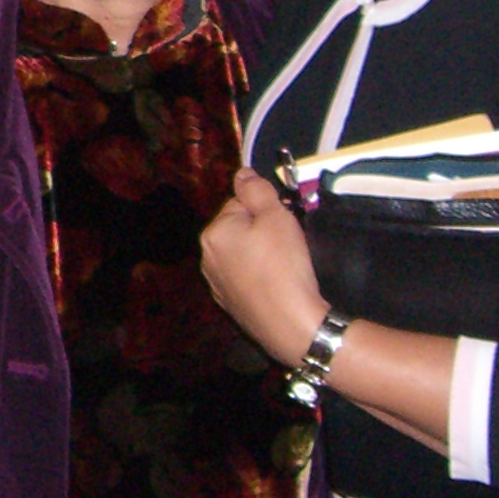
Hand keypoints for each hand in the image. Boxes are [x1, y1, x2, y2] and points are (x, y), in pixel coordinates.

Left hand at [200, 170, 329, 369]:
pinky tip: (276, 286)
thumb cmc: (283, 265)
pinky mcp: (230, 306)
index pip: (239, 204)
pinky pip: (245, 279)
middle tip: (286, 246)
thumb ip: (256, 190)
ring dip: (259, 255)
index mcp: (212, 232)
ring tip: (284, 268)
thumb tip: (241, 173)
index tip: (283, 225)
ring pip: (241, 255)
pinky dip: (259, 278)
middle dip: (260, 232)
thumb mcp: (275, 216)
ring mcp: (216, 284)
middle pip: (238, 230)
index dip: (265, 210)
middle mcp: (206, 257)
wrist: (292, 324)